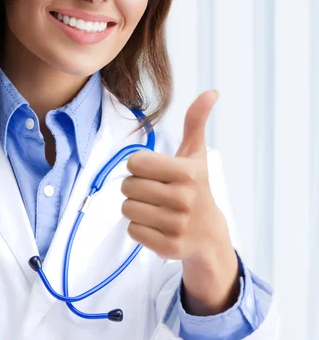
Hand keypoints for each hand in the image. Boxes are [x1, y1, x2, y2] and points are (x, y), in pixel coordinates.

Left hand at [121, 90, 239, 314]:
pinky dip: (139, 228)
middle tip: (155, 192)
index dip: (139, 166)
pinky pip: (132, 230)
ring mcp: (177, 226)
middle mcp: (184, 199)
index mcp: (187, 173)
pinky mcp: (168, 247)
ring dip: (136, 208)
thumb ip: (196, 122)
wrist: (209, 234)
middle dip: (136, 187)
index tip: (155, 172)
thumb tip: (211, 92)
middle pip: (128, 186)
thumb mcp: (195, 154)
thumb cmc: (196, 187)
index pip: (134, 163)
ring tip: (155, 209)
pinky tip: (157, 225)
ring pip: (127, 209)